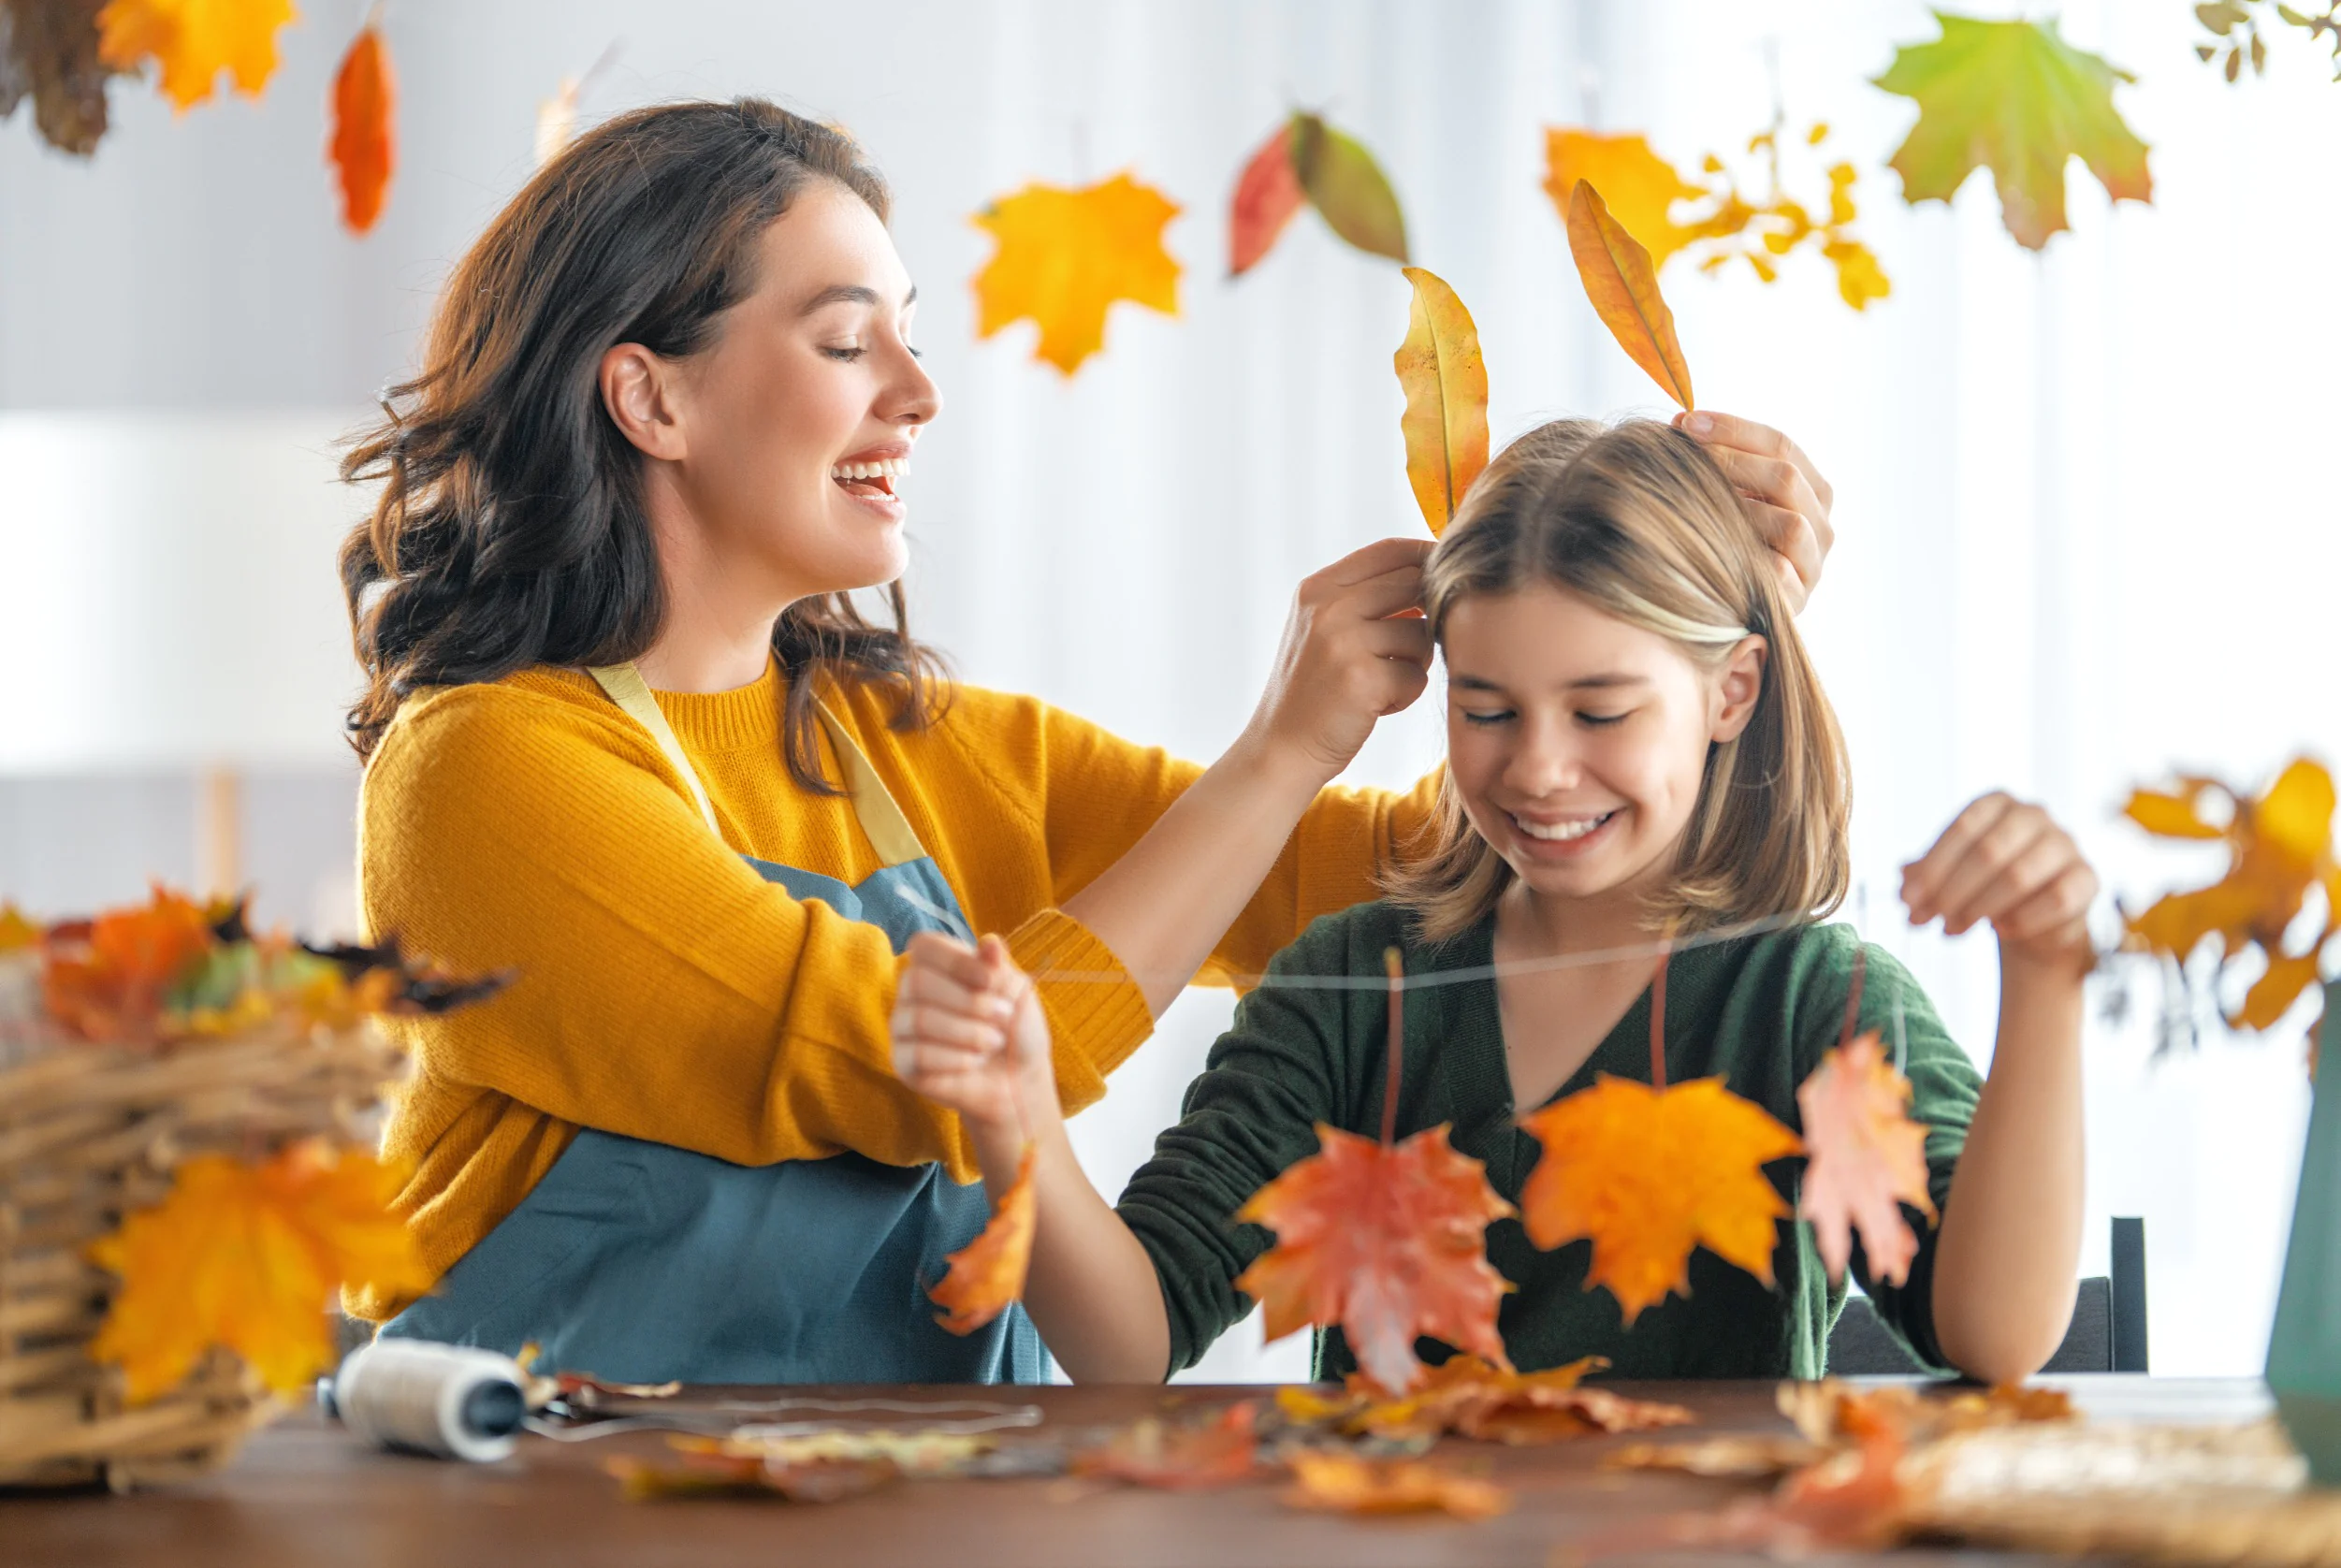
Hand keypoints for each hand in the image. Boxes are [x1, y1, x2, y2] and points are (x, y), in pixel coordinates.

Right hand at [891, 933, 1055, 1137]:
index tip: (991, 981)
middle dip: (968, 1002)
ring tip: (994, 1042)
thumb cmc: (1015, 1026)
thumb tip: (990, 942)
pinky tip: (975, 1061)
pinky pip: (918, 1055)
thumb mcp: (1015, 992)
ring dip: (967, 1032)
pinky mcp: (902, 1063)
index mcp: (937, 964)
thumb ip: (998, 968)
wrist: (1018, 1078)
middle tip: (1002, 1017)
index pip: (924, 946)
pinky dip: (956, 1059)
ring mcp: (902, 1027)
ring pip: (918, 1019)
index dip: (956, 961)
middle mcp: (912, 992)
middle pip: (917, 981)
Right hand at [1247, 537, 1435, 783]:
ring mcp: (1343, 641)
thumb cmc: (1313, 690)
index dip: (1427, 556)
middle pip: (1413, 585)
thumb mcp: (1322, 630)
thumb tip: (1430, 575)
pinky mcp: (1362, 679)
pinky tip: (1377, 707)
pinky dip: (1406, 695)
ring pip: (1422, 635)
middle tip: (1414, 648)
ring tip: (1383, 684)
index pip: (1389, 550)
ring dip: (1415, 664)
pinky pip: (1418, 676)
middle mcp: (1328, 607)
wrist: (1281, 748)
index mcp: (1317, 588)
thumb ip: (1363, 599)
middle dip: (1429, 614)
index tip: (1448, 575)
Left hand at [1672, 411, 1834, 613]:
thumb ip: (1722, 461)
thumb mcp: (1733, 497)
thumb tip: (1681, 423)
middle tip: (1684, 452)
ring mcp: (1813, 565)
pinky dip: (1750, 559)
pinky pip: (1779, 574)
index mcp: (1813, 491)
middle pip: (1786, 478)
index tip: (1686, 422)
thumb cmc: (1729, 542)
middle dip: (1730, 459)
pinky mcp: (1797, 601)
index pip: (1783, 445)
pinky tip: (1711, 549)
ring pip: (1790, 524)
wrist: (1736, 610)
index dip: (1734, 429)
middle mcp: (1822, 525)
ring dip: (1740, 507)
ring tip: (1694, 498)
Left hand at [1901, 793, 2098, 974]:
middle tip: (1925, 921)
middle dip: (1951, 891)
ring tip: (1951, 930)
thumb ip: (1924, 874)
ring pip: (2019, 876)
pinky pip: (2055, 899)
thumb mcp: (1949, 873)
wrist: (2035, 916)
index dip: (1932, 867)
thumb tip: (1904, 881)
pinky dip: (2023, 918)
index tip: (1908, 900)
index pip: (1963, 828)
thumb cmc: (1984, 884)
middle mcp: (2035, 815)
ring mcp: (2065, 844)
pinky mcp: (2087, 878)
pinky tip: (2001, 930)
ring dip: (1978, 908)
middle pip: (1988, 852)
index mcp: (1997, 803)